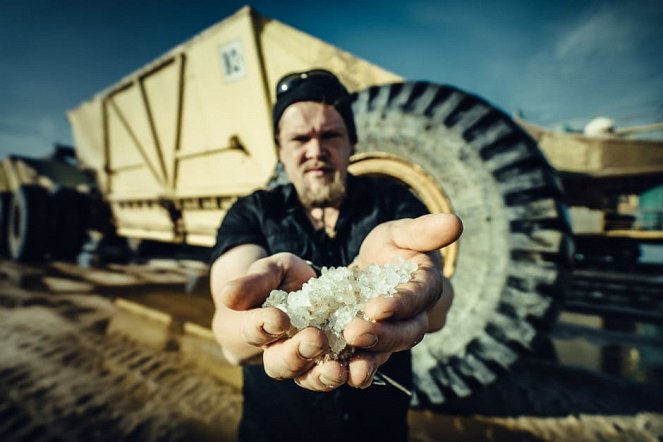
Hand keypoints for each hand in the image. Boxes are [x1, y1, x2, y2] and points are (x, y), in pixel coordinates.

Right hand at [219, 252, 347, 390]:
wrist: (308, 286)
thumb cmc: (281, 276)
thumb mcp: (268, 270)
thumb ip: (253, 282)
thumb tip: (228, 296)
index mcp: (255, 328)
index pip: (253, 331)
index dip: (263, 326)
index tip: (278, 318)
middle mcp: (277, 351)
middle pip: (279, 364)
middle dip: (296, 354)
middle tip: (314, 338)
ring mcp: (305, 361)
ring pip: (307, 377)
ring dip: (322, 376)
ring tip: (337, 369)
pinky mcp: (332, 361)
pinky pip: (338, 374)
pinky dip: (350, 375)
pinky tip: (360, 369)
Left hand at [343, 213, 461, 387]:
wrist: (377, 269)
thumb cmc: (392, 247)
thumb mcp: (401, 233)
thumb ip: (424, 231)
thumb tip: (455, 222)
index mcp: (426, 285)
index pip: (419, 297)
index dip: (401, 304)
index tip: (376, 307)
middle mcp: (417, 315)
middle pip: (408, 332)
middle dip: (382, 335)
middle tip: (353, 332)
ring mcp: (397, 334)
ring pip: (389, 351)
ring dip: (368, 358)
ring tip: (346, 364)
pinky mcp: (377, 345)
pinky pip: (370, 360)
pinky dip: (355, 367)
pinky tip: (337, 372)